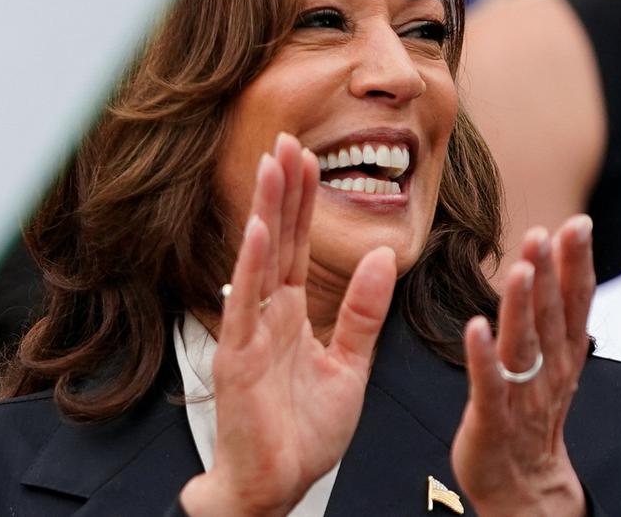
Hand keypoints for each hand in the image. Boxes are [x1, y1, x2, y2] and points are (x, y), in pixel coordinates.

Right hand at [181, 133, 396, 516]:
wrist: (278, 484)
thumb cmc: (305, 432)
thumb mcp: (350, 366)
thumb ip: (363, 313)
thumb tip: (383, 258)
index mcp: (292, 315)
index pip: (298, 245)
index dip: (303, 202)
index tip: (307, 157)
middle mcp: (267, 315)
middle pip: (278, 239)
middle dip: (283, 189)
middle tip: (286, 139)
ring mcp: (250, 332)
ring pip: (260, 259)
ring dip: (267, 210)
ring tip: (273, 163)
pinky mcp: (237, 358)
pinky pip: (245, 304)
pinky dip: (252, 265)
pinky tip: (259, 227)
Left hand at [451, 216, 594, 516]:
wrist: (524, 483)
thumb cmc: (530, 412)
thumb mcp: (552, 360)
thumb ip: (554, 314)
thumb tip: (557, 262)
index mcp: (563, 352)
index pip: (575, 301)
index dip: (576, 263)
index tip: (577, 224)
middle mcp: (549, 369)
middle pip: (550, 314)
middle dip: (548, 271)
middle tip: (544, 232)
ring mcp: (522, 393)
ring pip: (524, 343)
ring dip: (521, 305)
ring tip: (520, 269)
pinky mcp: (492, 417)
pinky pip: (489, 384)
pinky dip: (483, 357)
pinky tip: (476, 327)